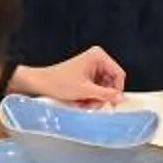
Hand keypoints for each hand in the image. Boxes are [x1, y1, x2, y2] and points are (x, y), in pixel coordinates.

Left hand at [9, 45, 126, 107]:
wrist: (41, 83)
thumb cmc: (58, 81)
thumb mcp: (85, 90)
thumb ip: (106, 95)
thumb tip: (120, 98)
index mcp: (98, 56)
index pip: (118, 74)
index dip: (117, 90)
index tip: (113, 102)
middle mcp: (96, 59)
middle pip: (110, 82)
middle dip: (102, 96)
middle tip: (94, 105)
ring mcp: (91, 68)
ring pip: (102, 88)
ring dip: (95, 99)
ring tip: (84, 104)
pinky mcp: (85, 75)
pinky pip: (95, 89)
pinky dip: (89, 97)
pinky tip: (81, 102)